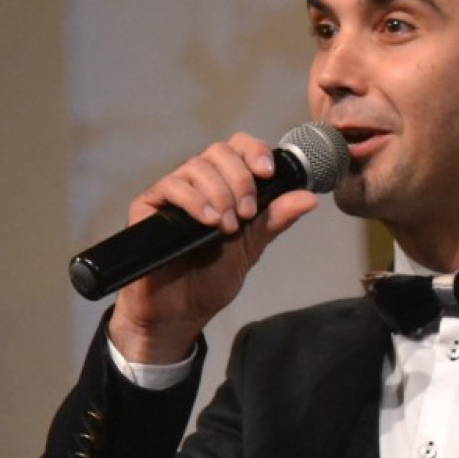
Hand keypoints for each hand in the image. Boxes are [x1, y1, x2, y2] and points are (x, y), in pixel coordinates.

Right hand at [107, 133, 316, 363]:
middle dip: (240, 180)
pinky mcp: (148, 205)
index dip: (255, 151)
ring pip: (196, 166)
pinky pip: (171, 185)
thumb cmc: (213, 276)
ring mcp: (173, 191)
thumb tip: (309, 198)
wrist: (182, 310)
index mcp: (226, 184)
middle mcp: (199, 182)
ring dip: (220, 193)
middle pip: (219, 151)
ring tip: (227, 226)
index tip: (268, 173)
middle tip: (248, 214)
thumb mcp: (253, 244)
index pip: (238, 147)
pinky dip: (194, 200)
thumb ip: (276, 218)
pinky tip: (208, 220)